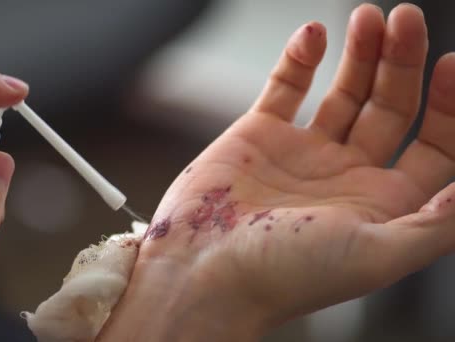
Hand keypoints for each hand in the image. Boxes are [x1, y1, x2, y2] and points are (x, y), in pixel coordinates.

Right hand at [99, 4, 454, 340]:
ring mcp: (301, 152)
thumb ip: (434, 224)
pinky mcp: (258, 135)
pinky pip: (286, 87)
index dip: (449, 107)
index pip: (432, 146)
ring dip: (359, 52)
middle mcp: (345, 174)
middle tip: (405, 19)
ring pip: (342, 91)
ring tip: (369, 16)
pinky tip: (314, 35)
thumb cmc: (284, 275)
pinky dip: (300, 58)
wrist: (203, 271)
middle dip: (402, 62)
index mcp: (380, 203)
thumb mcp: (376, 256)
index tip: (450, 65)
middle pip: (390, 107)